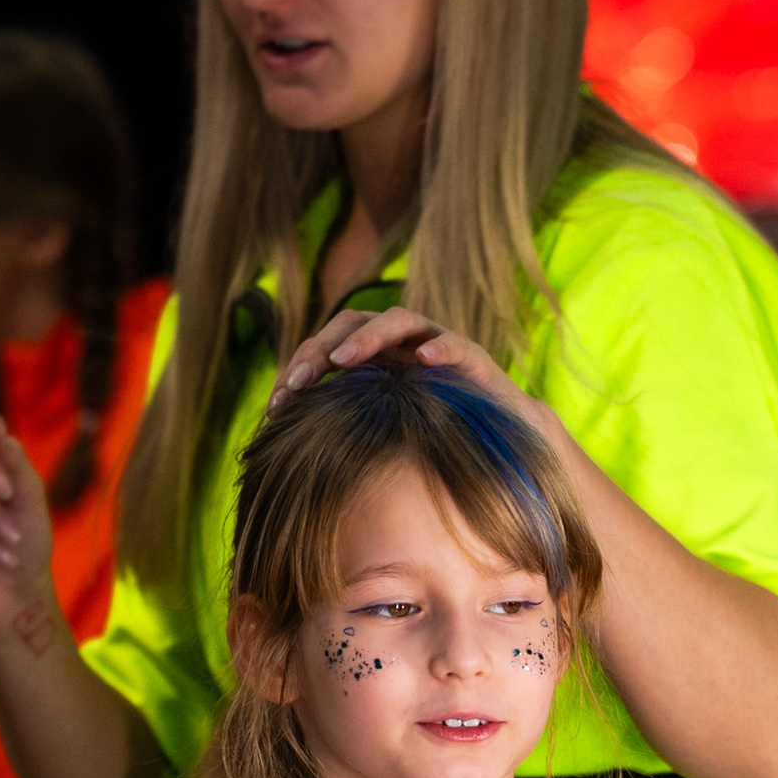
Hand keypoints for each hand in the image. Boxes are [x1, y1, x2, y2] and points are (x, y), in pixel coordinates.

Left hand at [269, 305, 545, 429]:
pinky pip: (454, 342)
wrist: (501, 442)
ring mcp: (435, 344)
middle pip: (354, 322)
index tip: (277, 405)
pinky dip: (439, 348)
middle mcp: (401, 344)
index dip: (299, 368)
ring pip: (399, 320)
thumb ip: (344, 435)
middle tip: (299, 382)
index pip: (328, 346)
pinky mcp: (473, 358)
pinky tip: (424, 360)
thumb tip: (287, 458)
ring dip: (368, 337)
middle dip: (322, 349)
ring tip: (343, 360)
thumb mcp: (382, 438)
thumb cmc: (435, 439)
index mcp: (374, 358)